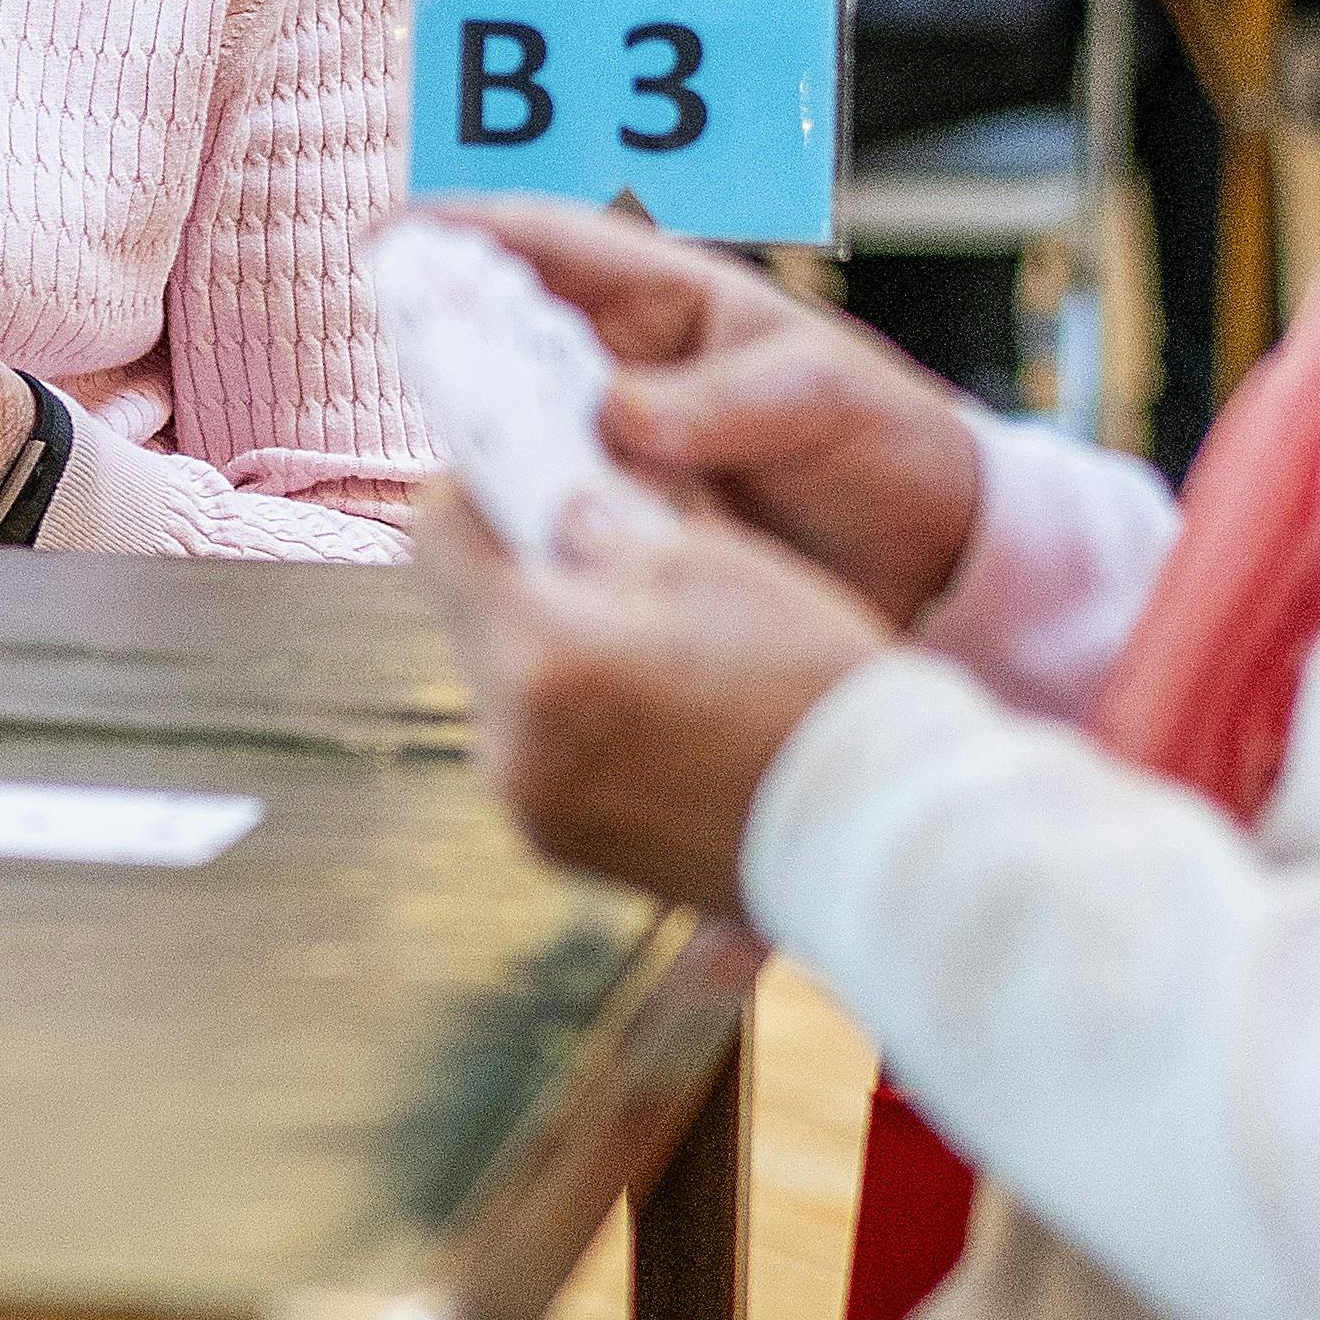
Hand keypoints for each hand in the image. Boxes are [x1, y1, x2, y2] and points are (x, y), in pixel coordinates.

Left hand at [414, 477, 890, 912]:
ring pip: (499, 681)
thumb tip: (547, 500)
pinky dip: (570, 714)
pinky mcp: (553, 843)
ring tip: (646, 639)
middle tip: (599, 555)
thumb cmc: (812, 683)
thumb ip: (600, 524)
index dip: (476, 490)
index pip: (440, 536)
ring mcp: (525, 802)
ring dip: (547, 647)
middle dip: (519, 573)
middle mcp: (508, 739)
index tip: (519, 476)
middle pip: (468, 614)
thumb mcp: (712, 562)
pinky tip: (652, 706)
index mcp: (541, 652)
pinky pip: (532, 747)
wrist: (878, 837)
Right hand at [424, 197, 983, 627]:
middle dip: (442, 321)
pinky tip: (477, 521)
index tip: (395, 236)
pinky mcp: (624, 521)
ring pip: (515, 420)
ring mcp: (621, 446)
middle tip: (383, 329)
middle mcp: (631, 369)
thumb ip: (721, 404)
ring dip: (470, 423)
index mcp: (676, 304)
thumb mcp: (821, 403)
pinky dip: (510, 506)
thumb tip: (612, 412)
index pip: (554, 245)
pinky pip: (547, 502)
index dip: (469, 230)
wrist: (941, 563)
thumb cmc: (892, 450)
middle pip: (509, 330)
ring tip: (428, 433)